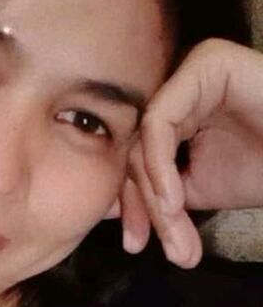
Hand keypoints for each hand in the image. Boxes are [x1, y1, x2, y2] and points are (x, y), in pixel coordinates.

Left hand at [108, 38, 262, 268]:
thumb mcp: (195, 191)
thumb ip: (153, 195)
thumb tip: (101, 206)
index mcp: (175, 109)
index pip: (134, 154)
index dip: (131, 202)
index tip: (136, 244)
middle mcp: (178, 84)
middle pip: (134, 145)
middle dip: (137, 201)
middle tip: (140, 244)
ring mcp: (191, 69)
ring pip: (144, 137)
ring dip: (151, 189)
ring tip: (171, 222)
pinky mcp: (206, 63)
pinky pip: (160, 120)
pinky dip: (159, 165)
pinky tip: (173, 200)